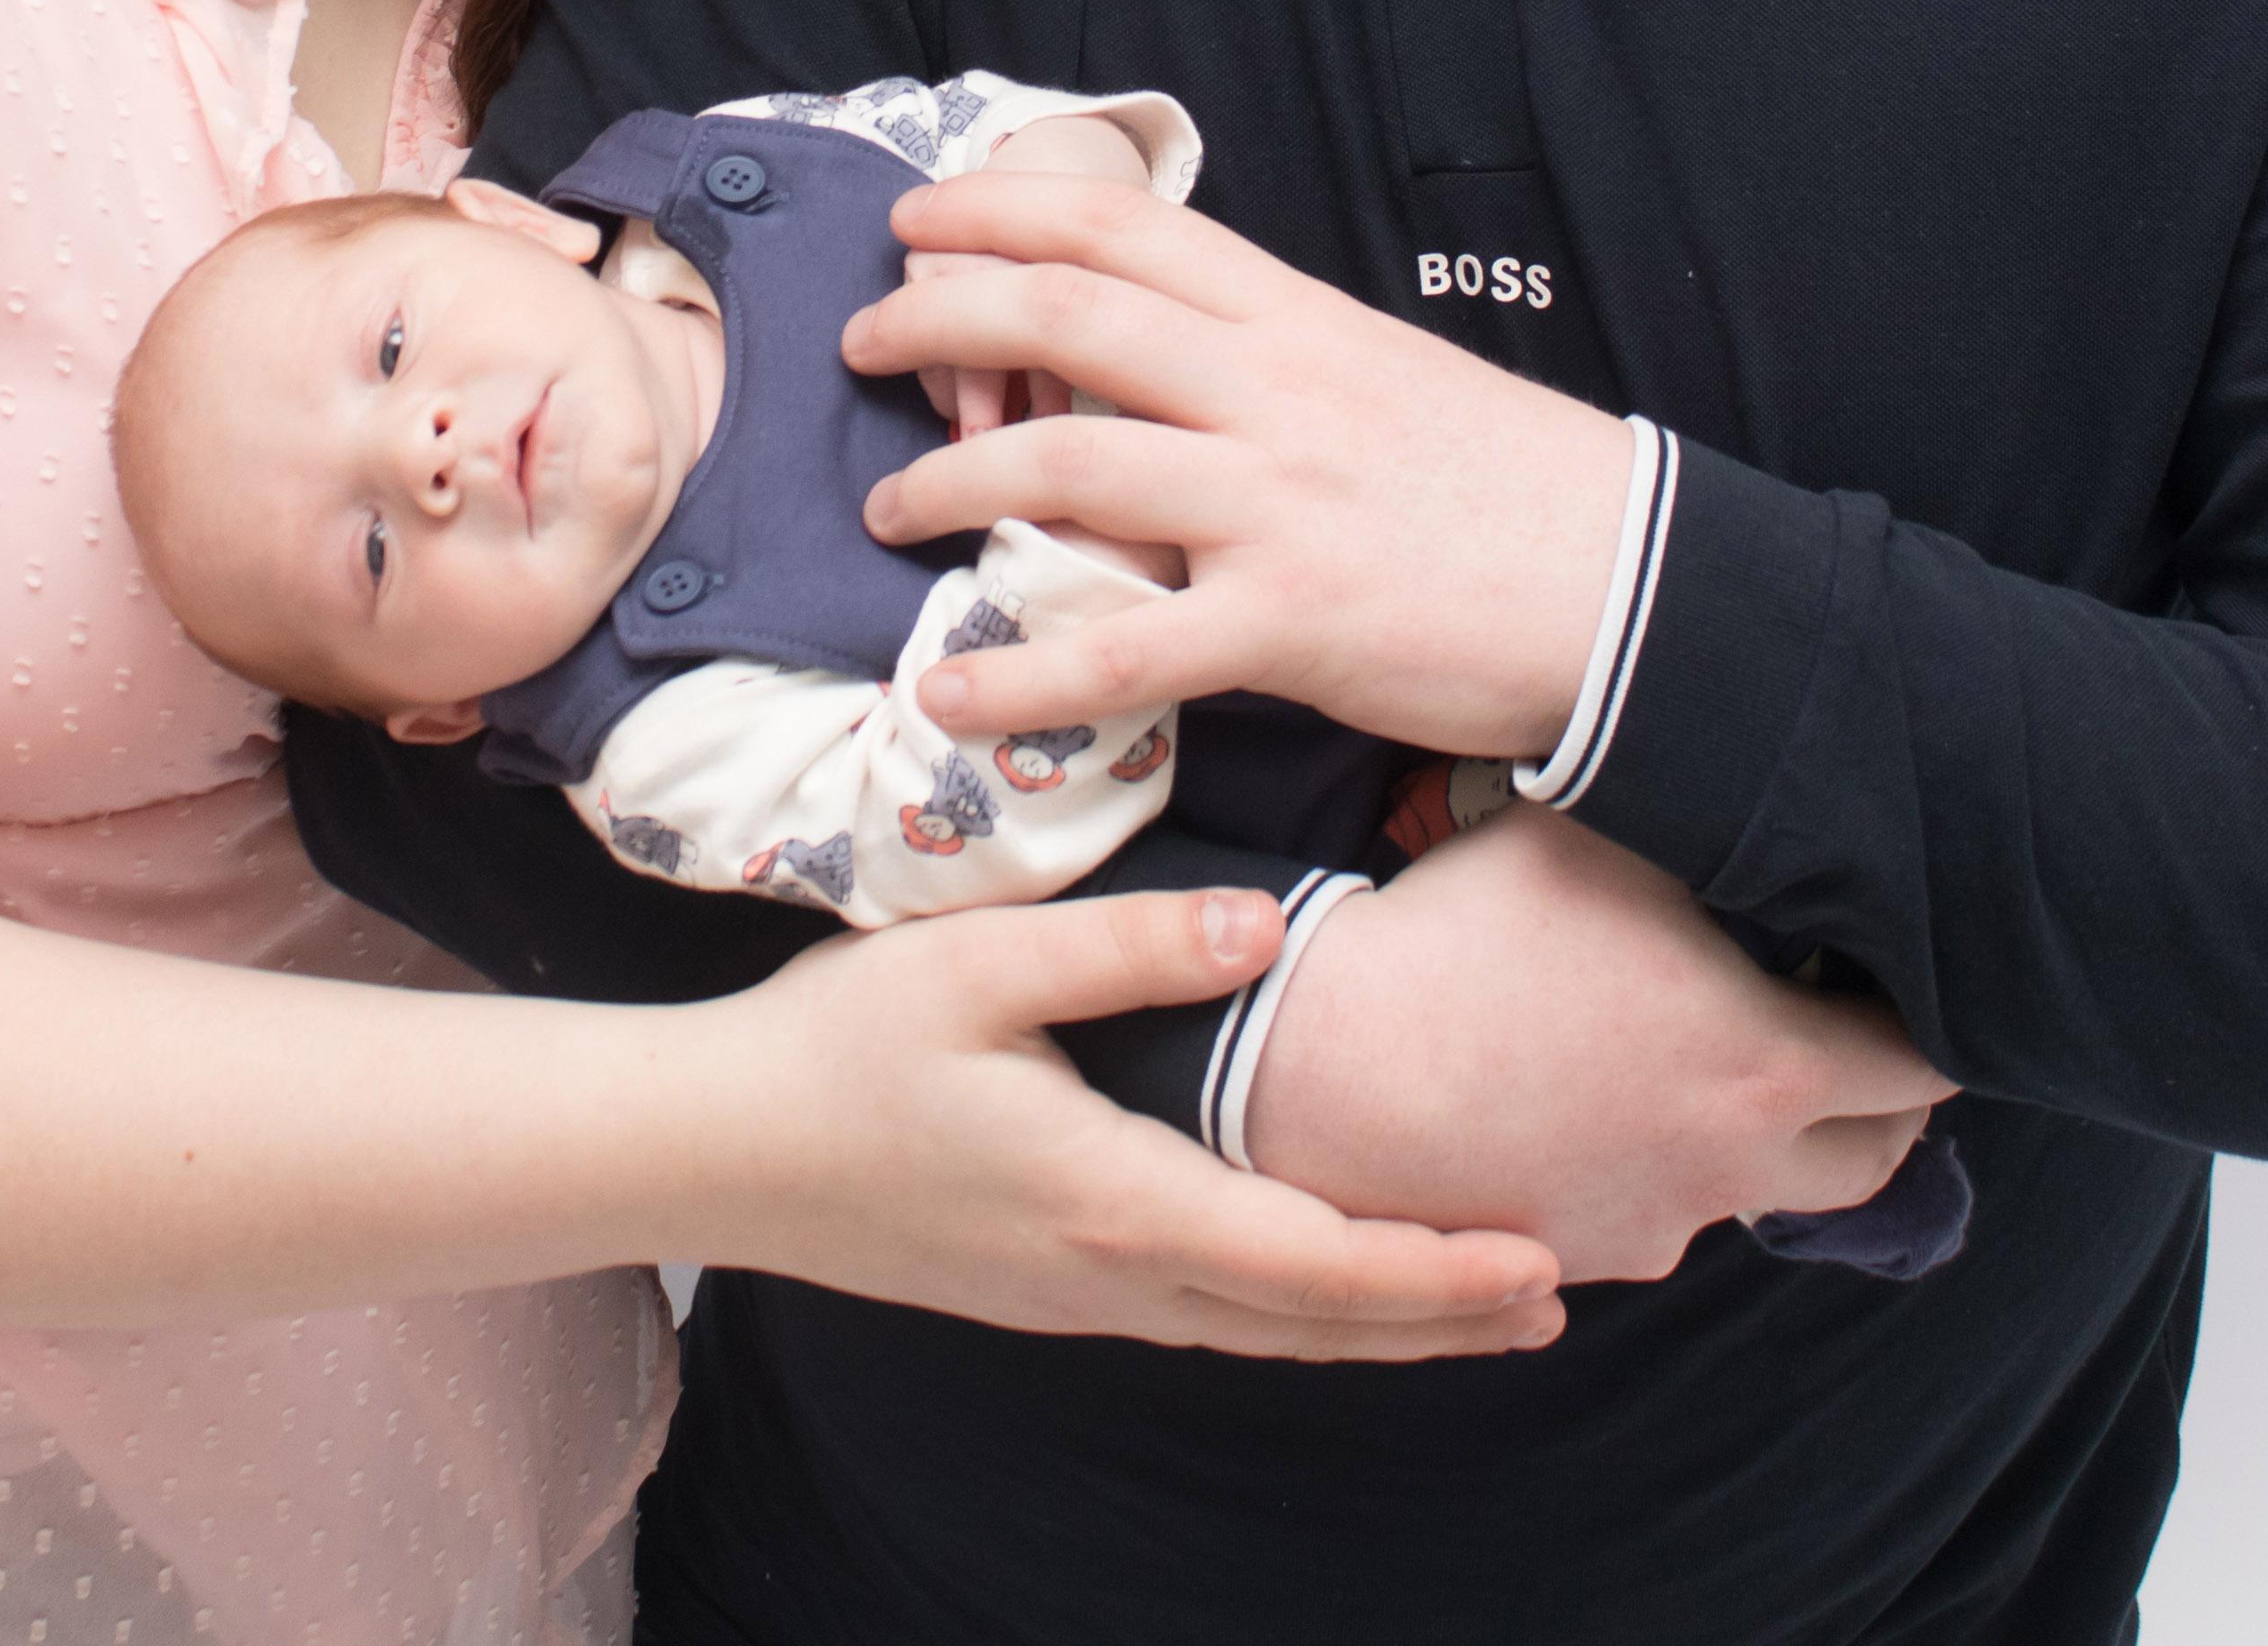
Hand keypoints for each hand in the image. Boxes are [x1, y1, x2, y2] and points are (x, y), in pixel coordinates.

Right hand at [695, 882, 1569, 1360]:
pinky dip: (1299, 1314)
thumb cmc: (833, 1046)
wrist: (711, 1150)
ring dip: (1378, 1326)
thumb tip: (1269, 932)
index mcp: (1115, 1199)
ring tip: (1479, 1306)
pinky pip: (1210, 1319)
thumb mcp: (977, 965)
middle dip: (1440, 1317)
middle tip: (1557, 1295)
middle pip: (1311, 1324)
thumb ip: (1129, 946)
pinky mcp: (1049, 1287)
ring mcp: (1079, 1295)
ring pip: (1264, 1335)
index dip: (1433, 1270)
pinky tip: (1325, 1286)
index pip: (1313, 1263)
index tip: (1533, 1256)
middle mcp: (1113, 1274)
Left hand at [847, 177, 1636, 756]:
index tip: (920, 219)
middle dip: (936, 316)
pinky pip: (1122, 651)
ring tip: (885, 507)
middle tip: (861, 341)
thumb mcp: (1387, 375)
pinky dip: (1018, 678)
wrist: (1638, 587)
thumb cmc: (1514, 489)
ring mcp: (1276, 505)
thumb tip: (1168, 349)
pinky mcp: (1290, 623)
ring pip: (1065, 464)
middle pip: (1063, 316)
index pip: (1120, 228)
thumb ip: (1272, 357)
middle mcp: (1272, 393)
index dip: (999, 210)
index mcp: (1296, 321)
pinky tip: (945, 696)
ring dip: (946, 481)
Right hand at [1239, 810, 1952, 1283]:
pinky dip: (1657, 1166)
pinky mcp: (1576, 1257)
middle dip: (1885, 1101)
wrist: (1318, 1069)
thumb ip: (1688, 824)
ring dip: (1766, 1138)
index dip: (1940, 1023)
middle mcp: (1732, 1169)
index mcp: (1766, 1067)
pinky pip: (1654, 1212)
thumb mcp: (1588, 838)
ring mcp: (1655, 1226)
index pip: (1926, 1068)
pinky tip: (1599, 1101)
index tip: (1919, 983)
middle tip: (1856, 1038)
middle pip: (1877, 1158)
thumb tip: (1737, 766)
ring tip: (1711, 1065)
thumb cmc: (1459, 938)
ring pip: (1759, 1192)